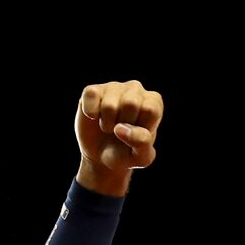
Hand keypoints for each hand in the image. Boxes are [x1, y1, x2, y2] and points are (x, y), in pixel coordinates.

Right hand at [75, 79, 162, 195]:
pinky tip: (95, 118)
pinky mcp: (93, 90)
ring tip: (109, 126)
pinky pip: (91, 96)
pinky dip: (90, 114)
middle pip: (130, 103)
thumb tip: (120, 128)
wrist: (101, 156)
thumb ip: (142, 143)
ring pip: (109, 105)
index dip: (139, 128)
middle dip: (123, 125)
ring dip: (107, 124)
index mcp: (153, 103)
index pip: (150, 110)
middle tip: (120, 131)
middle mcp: (136, 89)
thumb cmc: (126, 154)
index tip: (136, 134)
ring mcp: (114, 86)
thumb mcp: (140, 157)